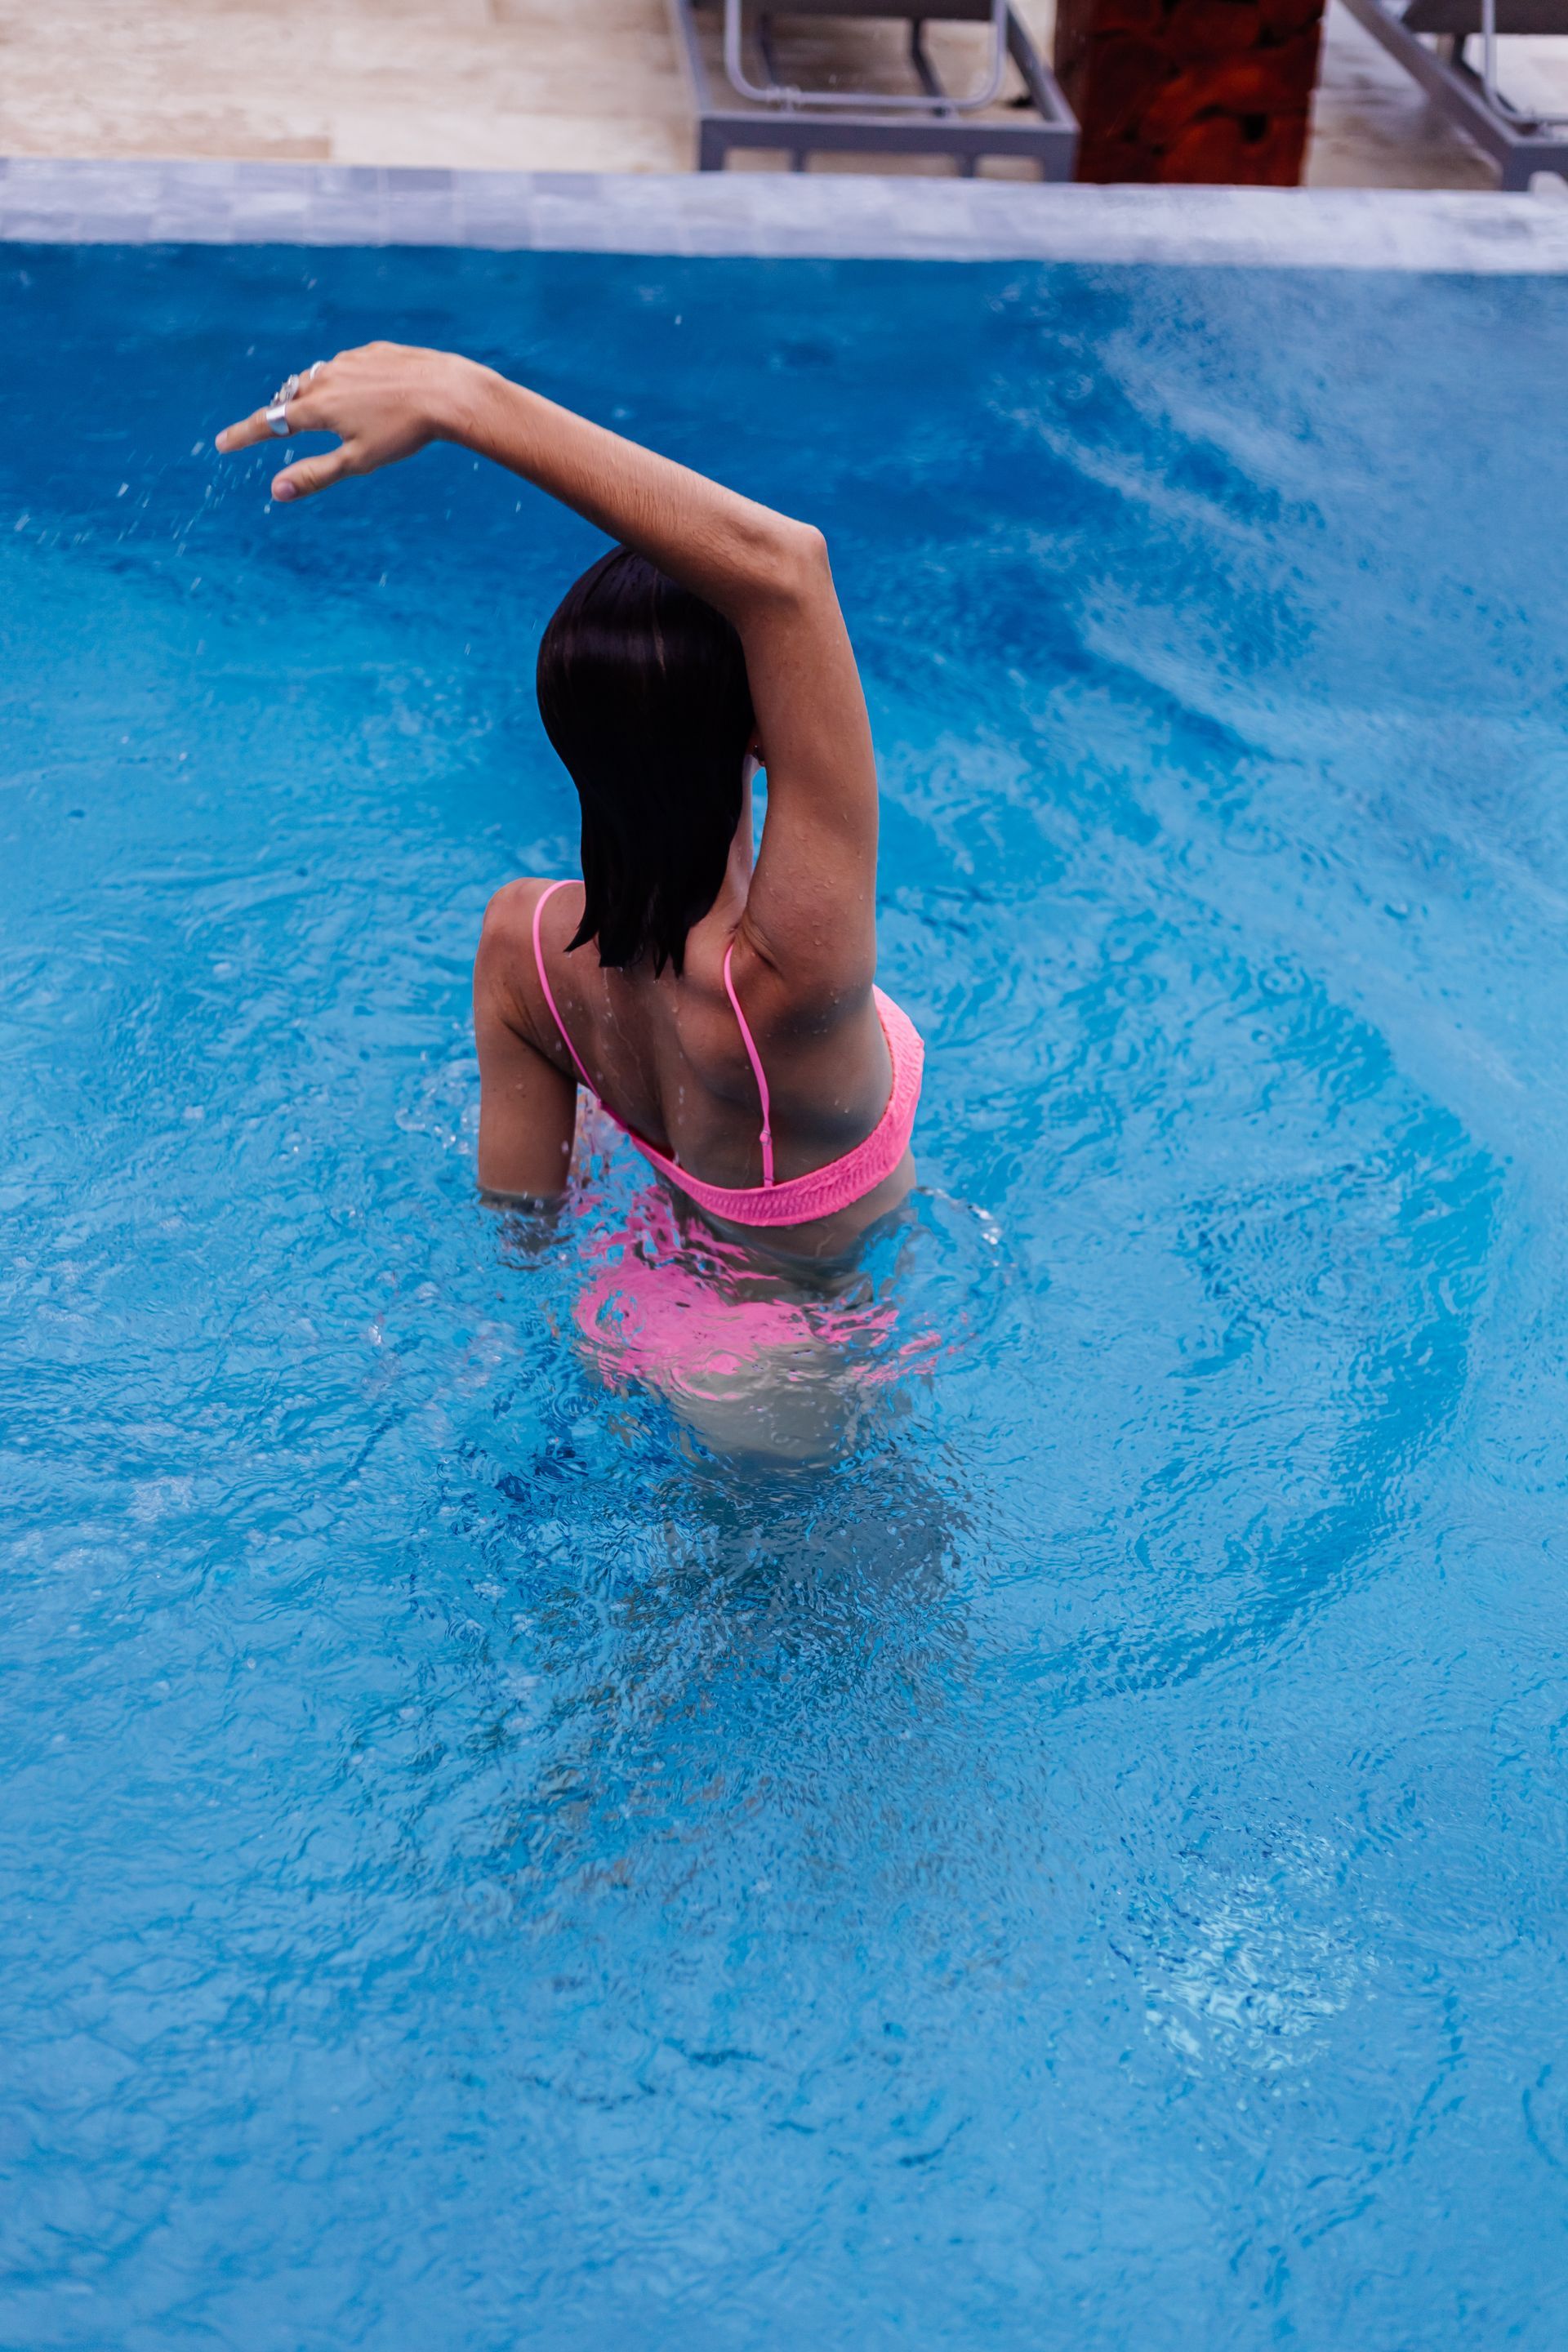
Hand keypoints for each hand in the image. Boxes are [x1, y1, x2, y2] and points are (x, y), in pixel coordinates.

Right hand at [215, 340, 485, 502]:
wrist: (445, 391)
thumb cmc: (403, 432)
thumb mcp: (357, 461)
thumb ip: (315, 475)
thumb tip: (276, 493)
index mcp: (317, 407)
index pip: (269, 422)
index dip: (244, 434)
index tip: (223, 443)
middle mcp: (326, 378)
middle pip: (292, 396)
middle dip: (283, 411)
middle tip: (277, 425)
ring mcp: (349, 361)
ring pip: (319, 377)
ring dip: (313, 393)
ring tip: (320, 407)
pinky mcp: (373, 351)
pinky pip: (348, 365)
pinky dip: (344, 379)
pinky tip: (363, 390)